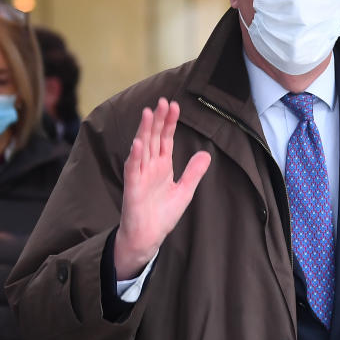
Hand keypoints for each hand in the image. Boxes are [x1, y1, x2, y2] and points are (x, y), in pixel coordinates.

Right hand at [115, 98, 210, 278]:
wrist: (148, 237)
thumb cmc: (162, 215)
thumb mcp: (184, 191)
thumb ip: (193, 172)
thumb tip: (207, 154)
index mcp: (162, 166)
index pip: (165, 139)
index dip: (170, 123)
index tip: (175, 105)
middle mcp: (149, 166)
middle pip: (153, 138)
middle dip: (158, 120)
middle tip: (163, 101)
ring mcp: (139, 175)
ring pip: (141, 148)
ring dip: (144, 131)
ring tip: (149, 113)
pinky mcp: (132, 187)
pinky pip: (132, 169)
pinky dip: (134, 156)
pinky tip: (138, 143)